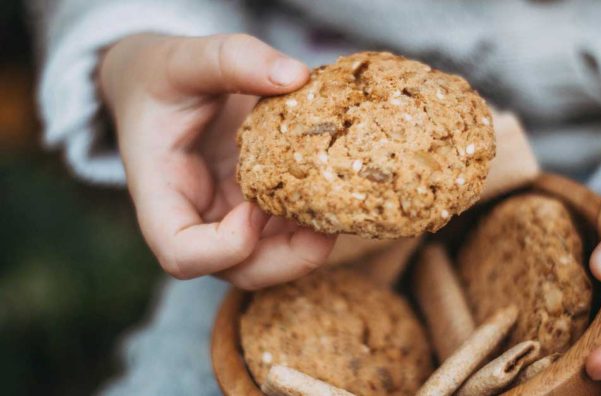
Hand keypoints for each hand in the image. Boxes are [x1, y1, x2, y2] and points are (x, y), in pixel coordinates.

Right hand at [99, 33, 334, 288]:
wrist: (160, 87)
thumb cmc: (161, 77)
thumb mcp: (184, 58)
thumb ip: (231, 59)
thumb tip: (295, 75)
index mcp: (161, 193)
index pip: (181, 254)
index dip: (223, 247)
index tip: (254, 207)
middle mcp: (196, 219)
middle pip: (239, 271)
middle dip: (287, 260)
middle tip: (326, 226)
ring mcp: (228, 218)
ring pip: (271, 260)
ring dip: (309, 245)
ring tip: (340, 204)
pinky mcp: (255, 207)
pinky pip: (287, 232)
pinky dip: (314, 221)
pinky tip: (337, 189)